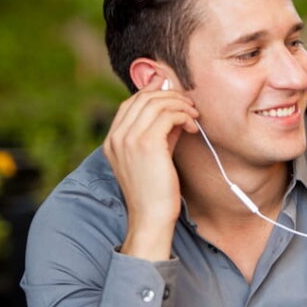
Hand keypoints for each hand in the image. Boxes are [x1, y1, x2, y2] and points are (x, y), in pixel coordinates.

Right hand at [102, 77, 198, 259]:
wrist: (151, 217)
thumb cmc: (156, 191)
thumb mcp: (155, 156)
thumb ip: (161, 133)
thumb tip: (177, 111)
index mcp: (113, 140)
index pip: (130, 103)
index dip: (151, 91)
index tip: (170, 89)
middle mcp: (117, 137)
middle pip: (142, 98)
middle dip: (170, 95)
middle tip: (189, 104)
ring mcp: (128, 139)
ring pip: (156, 103)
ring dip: (180, 105)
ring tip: (194, 116)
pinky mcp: (146, 144)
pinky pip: (168, 115)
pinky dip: (184, 116)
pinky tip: (193, 127)